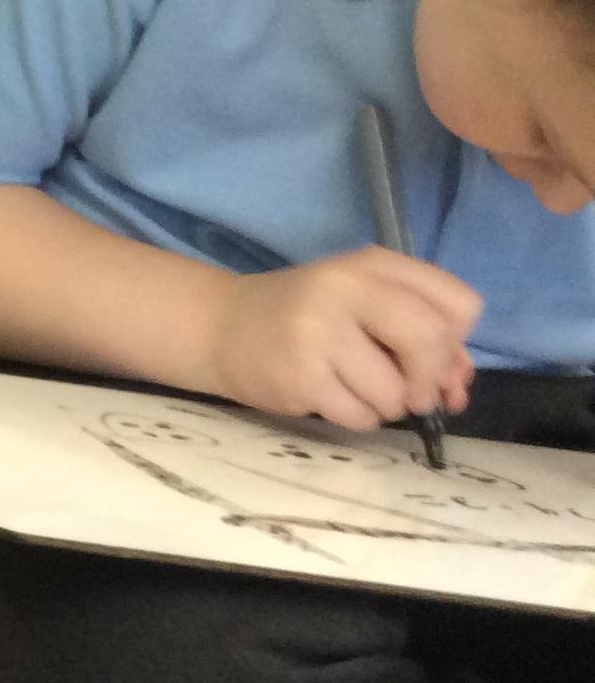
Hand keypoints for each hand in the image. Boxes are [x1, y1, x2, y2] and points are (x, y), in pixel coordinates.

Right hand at [204, 248, 480, 428]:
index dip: (456, 340)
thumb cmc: (307, 317)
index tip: (429, 352)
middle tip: (408, 390)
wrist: (222, 327)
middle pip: (431, 341)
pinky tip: (331, 397)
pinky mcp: (299, 376)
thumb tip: (458, 386)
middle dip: (428, 379)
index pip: (460, 304)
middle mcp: (344, 289)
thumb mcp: (365, 304)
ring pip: (396, 392)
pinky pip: (362, 416)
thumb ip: (423, 335)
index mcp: (372, 265)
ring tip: (356, 389)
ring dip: (387, 405)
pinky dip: (358, 417)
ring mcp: (318, 332)